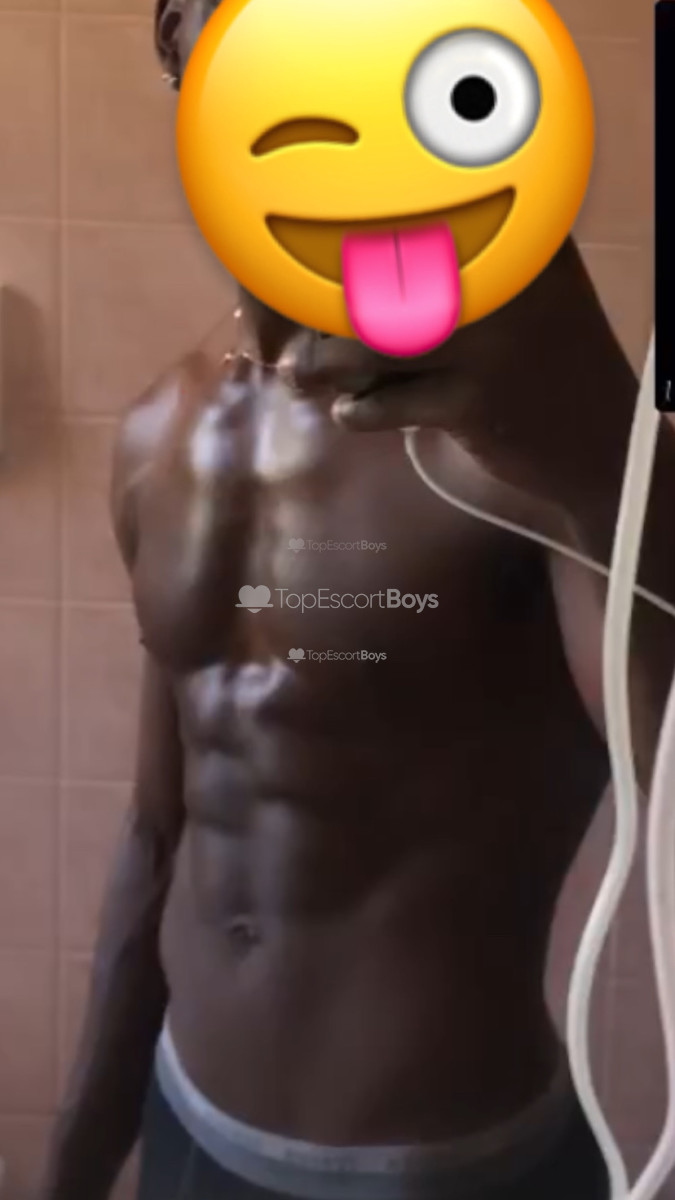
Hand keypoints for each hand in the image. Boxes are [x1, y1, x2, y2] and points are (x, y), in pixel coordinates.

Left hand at [292, 238, 635, 505]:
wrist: (600, 436)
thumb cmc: (538, 355)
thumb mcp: (507, 290)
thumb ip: (439, 262)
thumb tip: (325, 268)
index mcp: (505, 229)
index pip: (393, 217)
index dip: (331, 247)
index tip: (297, 280)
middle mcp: (497, 272)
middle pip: (370, 276)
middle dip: (319, 314)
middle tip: (297, 339)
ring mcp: (487, 338)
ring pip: (369, 339)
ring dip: (326, 364)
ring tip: (307, 376)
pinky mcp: (474, 400)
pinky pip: (387, 400)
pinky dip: (358, 410)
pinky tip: (353, 412)